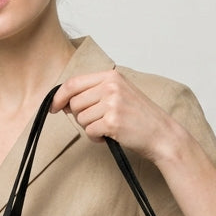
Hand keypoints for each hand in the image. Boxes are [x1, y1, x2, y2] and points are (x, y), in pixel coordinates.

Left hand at [50, 70, 190, 162]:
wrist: (161, 134)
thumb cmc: (139, 117)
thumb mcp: (118, 94)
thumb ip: (93, 93)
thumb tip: (62, 102)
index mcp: (111, 76)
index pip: (73, 83)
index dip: (59, 96)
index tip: (53, 106)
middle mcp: (111, 86)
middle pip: (74, 103)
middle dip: (81, 116)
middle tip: (98, 121)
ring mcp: (112, 103)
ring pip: (80, 118)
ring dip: (90, 128)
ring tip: (108, 128)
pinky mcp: (112, 121)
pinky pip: (89, 132)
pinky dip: (96, 138)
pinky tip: (110, 136)